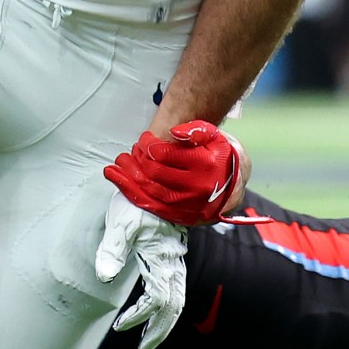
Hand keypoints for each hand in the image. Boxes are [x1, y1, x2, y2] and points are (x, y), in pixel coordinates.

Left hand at [95, 189, 186, 348]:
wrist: (161, 177)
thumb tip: (104, 277)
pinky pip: (176, 286)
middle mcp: (173, 262)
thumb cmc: (139, 198)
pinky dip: (168, 303)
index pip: (155, 300)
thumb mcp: (120, 222)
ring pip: (178, 298)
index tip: (120, 326)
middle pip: (174, 306)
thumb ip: (112, 250)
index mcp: (162, 259)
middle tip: (144, 347)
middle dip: (160, 330)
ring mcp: (175, 258)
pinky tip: (154, 306)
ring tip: (149, 335)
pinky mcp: (173, 252)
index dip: (139, 317)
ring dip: (165, 320)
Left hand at [102, 121, 248, 227]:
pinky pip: (154, 208)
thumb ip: (196, 130)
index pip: (164, 155)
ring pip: (150, 193)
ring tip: (112, 170)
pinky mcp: (183, 217)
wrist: (236, 185)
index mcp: (205, 165)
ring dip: (127, 181)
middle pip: (154, 175)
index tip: (143, 140)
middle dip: (135, 162)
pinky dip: (135, 197)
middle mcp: (197, 188)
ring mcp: (189, 206)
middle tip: (125, 155)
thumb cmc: (220, 156)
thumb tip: (174, 132)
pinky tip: (122, 186)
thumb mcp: (215, 136)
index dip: (148, 145)